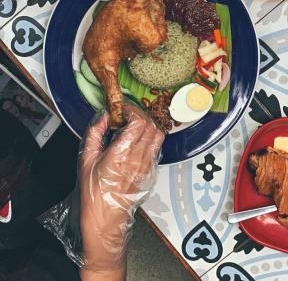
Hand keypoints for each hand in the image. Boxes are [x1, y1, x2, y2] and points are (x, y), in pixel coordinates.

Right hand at [79, 104, 163, 277]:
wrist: (106, 221)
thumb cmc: (94, 195)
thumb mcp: (86, 161)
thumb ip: (94, 135)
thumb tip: (102, 117)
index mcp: (122, 153)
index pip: (139, 121)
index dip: (132, 110)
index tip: (122, 109)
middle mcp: (139, 157)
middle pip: (151, 125)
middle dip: (140, 115)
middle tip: (127, 116)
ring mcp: (147, 164)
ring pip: (158, 135)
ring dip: (148, 126)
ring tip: (133, 127)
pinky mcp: (151, 171)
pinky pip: (156, 148)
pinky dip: (150, 139)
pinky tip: (137, 142)